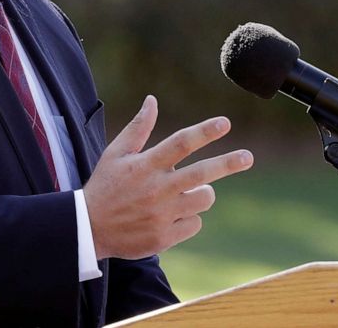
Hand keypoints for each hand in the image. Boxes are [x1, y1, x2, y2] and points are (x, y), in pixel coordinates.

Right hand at [83, 95, 253, 259]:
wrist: (88, 230)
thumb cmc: (105, 186)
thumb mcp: (115, 153)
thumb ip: (138, 128)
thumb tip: (152, 100)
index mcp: (146, 165)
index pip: (180, 144)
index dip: (204, 132)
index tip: (225, 123)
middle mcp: (156, 189)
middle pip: (202, 174)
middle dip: (228, 163)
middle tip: (248, 157)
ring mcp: (162, 215)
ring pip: (204, 200)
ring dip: (203, 193)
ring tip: (186, 192)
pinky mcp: (164, 237)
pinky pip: (195, 223)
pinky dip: (189, 218)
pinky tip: (171, 216)